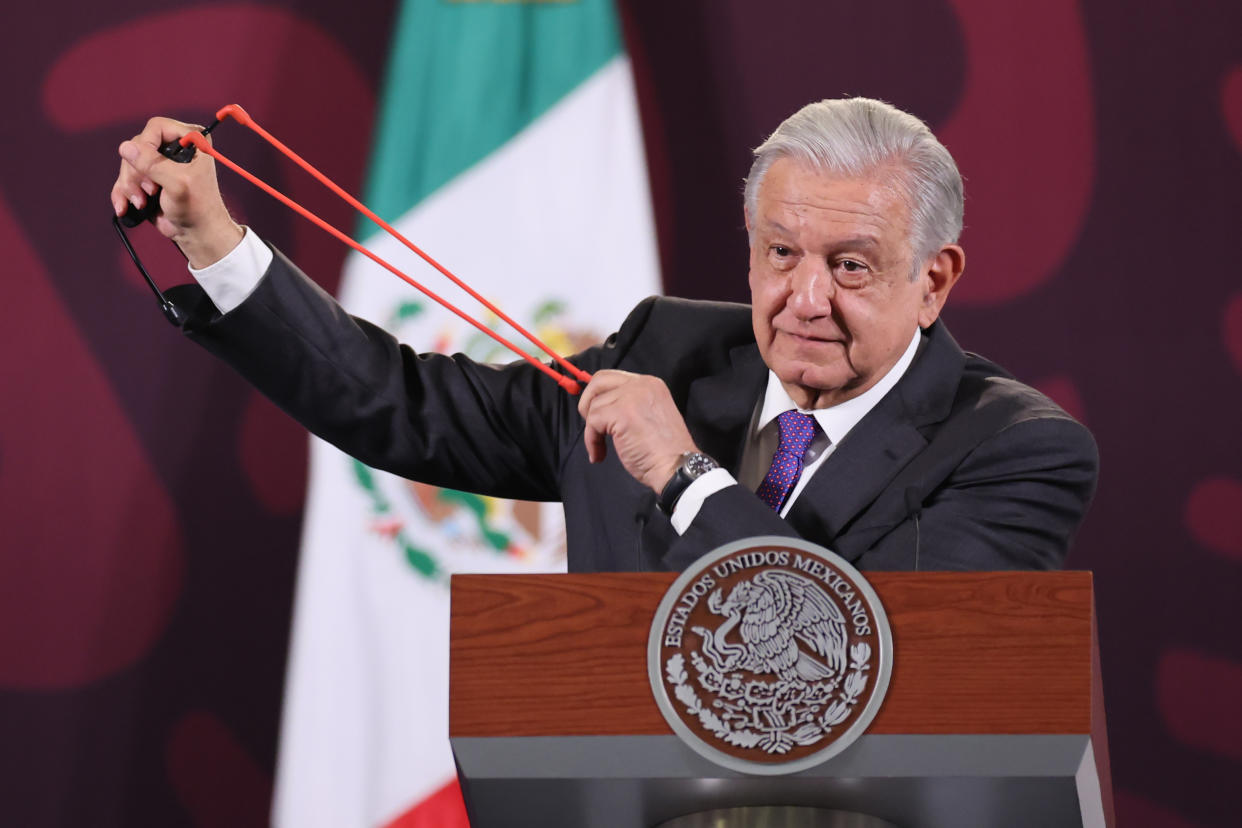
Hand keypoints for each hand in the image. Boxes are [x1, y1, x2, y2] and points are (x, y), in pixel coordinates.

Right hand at [111, 116, 241, 267]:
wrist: (197, 233)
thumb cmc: (197, 208)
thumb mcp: (177, 183)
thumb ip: (153, 163)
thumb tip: (125, 147)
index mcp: (191, 140)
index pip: (156, 127)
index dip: (146, 145)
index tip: (150, 170)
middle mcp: (175, 147)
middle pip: (138, 146)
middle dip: (137, 172)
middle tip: (150, 191)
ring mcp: (159, 163)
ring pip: (128, 162)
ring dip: (130, 185)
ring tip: (142, 202)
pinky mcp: (148, 178)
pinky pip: (124, 177)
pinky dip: (122, 193)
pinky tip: (124, 207)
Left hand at [577, 370, 698, 492]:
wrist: (676, 467)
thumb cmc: (665, 452)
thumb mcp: (650, 415)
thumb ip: (631, 405)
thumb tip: (603, 408)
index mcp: (651, 384)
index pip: (613, 378)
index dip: (600, 396)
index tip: (598, 416)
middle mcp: (641, 384)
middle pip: (599, 381)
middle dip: (587, 403)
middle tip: (592, 426)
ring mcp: (631, 396)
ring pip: (594, 406)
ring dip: (592, 431)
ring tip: (601, 450)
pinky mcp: (620, 412)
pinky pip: (592, 422)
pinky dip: (592, 441)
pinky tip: (599, 454)